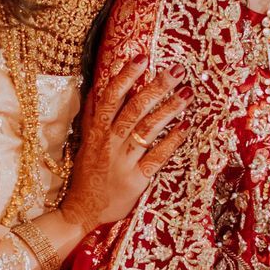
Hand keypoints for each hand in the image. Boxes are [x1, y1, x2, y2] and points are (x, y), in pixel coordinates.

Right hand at [60, 55, 187, 235]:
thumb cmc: (87, 175)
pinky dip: (172, 141)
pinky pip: (157, 157)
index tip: (141, 58)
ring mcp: (123, 161)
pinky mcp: (136, 179)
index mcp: (97, 131)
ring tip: (187, 94)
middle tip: (176, 71)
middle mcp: (109, 143)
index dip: (125, 77)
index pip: (111, 98)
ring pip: (147, 130)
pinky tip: (186, 127)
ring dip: (168, 110)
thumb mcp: (85, 142)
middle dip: (155, 88)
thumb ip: (92, 115)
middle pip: (133, 110)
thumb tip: (96, 86)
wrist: (82, 211)